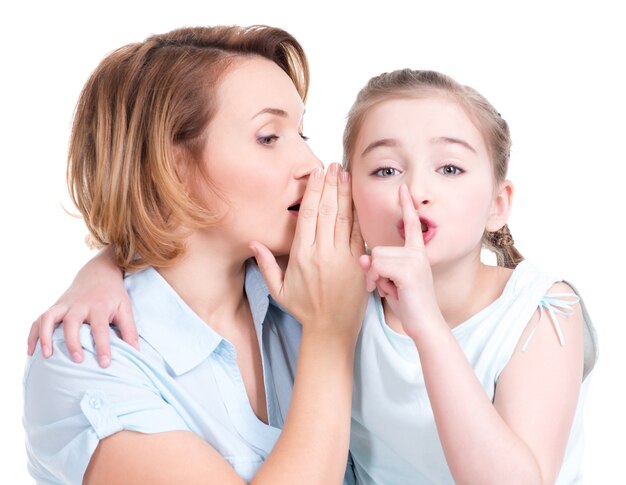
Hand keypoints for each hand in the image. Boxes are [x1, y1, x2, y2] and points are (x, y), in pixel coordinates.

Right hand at [27, 248, 138, 366]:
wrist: (99, 272)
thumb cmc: (113, 295)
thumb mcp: (125, 308)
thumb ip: (129, 330)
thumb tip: (136, 353)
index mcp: (99, 306)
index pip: (100, 328)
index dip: (102, 347)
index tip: (104, 364)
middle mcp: (79, 305)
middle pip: (72, 322)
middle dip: (73, 342)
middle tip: (78, 361)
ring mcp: (64, 305)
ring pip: (49, 318)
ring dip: (45, 336)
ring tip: (47, 356)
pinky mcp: (55, 307)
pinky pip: (38, 320)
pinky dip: (33, 334)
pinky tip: (31, 351)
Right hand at [250, 164, 366, 339]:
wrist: (331, 329)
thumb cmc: (304, 309)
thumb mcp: (278, 289)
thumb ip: (266, 264)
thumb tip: (254, 241)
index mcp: (301, 255)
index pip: (308, 215)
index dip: (313, 192)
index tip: (316, 175)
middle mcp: (322, 253)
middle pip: (327, 211)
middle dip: (330, 185)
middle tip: (332, 166)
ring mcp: (342, 257)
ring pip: (343, 218)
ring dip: (344, 194)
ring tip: (344, 174)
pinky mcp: (358, 263)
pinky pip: (358, 233)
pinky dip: (357, 215)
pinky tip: (356, 200)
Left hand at [359, 184, 439, 338]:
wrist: (425, 325)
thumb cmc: (408, 304)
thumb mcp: (389, 281)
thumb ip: (377, 267)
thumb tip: (363, 258)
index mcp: (417, 252)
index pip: (412, 224)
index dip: (406, 205)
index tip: (403, 188)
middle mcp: (418, 252)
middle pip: (378, 249)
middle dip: (374, 270)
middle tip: (386, 286)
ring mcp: (415, 260)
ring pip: (375, 258)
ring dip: (374, 278)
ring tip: (388, 290)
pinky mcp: (409, 270)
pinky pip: (377, 267)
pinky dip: (376, 281)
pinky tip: (389, 292)